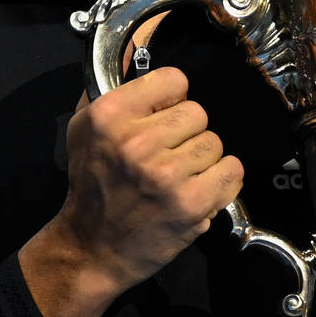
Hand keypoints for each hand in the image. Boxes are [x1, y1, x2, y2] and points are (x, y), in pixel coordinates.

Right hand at [20, 67, 242, 316]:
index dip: (171, 98)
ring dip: (203, 159)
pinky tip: (199, 189)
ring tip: (179, 177)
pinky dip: (221, 180)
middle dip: (186, 133)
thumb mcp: (83, 130)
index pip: (174, 79)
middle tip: (166, 155)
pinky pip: (232, 171)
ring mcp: (167, 174)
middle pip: (198, 112)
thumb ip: (114, 95)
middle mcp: (138, 141)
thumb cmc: (92, 186)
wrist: (92, 248)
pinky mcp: (192, 203)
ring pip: (215, 143)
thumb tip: (148, 67)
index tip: (163, 116)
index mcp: (110, 116)